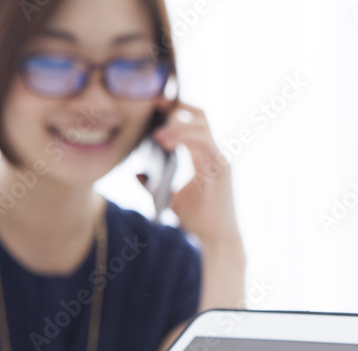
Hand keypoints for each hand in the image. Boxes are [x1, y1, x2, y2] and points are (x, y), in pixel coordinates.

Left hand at [148, 98, 241, 250]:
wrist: (216, 239)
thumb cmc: (197, 221)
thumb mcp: (169, 199)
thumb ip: (152, 185)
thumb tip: (135, 172)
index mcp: (203, 157)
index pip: (192, 123)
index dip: (176, 110)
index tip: (155, 105)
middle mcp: (213, 153)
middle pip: (201, 115)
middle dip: (179, 106)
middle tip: (156, 104)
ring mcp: (219, 159)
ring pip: (201, 125)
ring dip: (177, 125)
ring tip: (157, 136)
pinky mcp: (222, 167)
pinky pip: (203, 141)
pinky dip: (183, 137)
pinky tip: (165, 143)